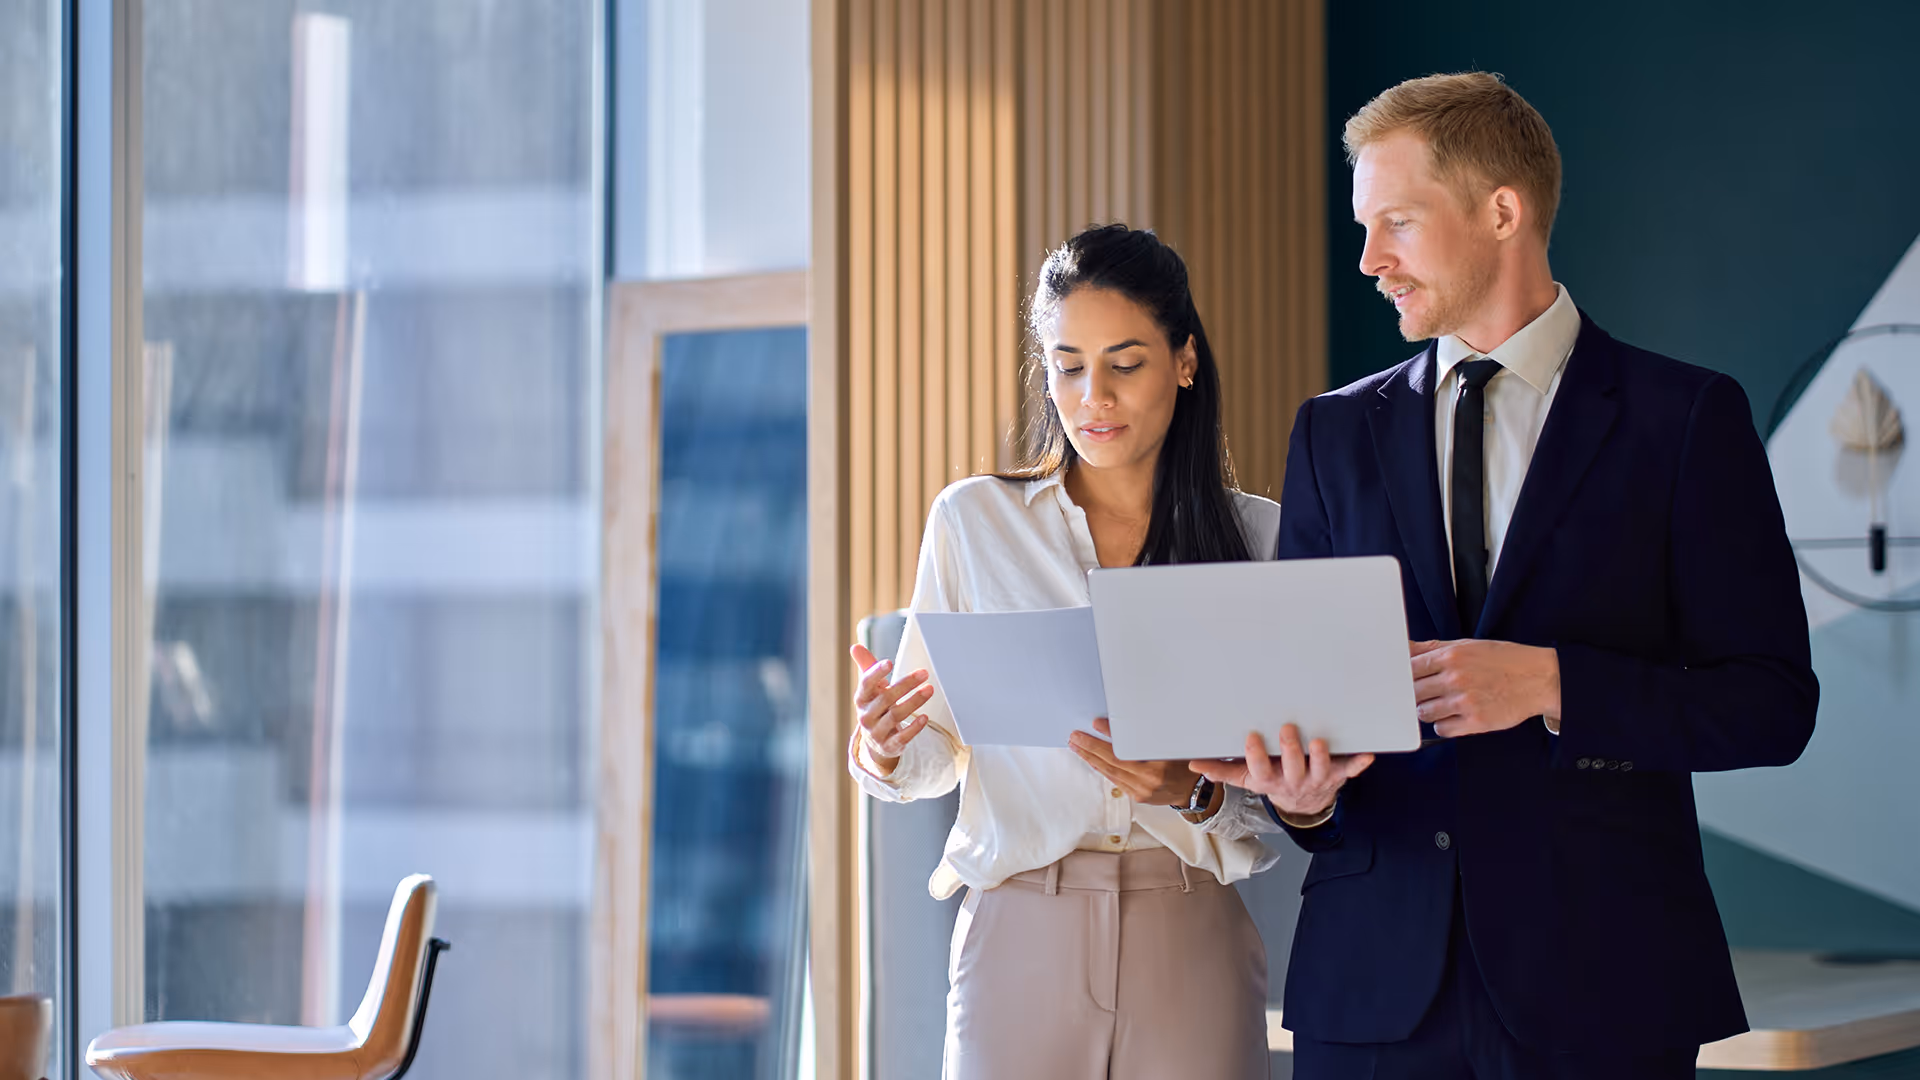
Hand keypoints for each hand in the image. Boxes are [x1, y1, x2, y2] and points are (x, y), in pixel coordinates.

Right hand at [849, 643, 935, 774]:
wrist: (876, 741)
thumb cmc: (876, 707)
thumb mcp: (871, 689)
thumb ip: (866, 667)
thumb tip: (855, 646)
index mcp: (861, 699)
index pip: (866, 684)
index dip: (876, 673)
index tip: (889, 662)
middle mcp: (866, 716)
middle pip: (885, 699)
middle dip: (905, 684)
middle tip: (923, 673)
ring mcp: (877, 732)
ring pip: (895, 716)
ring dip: (914, 702)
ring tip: (929, 689)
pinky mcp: (889, 745)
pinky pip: (901, 737)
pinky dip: (913, 728)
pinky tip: (925, 717)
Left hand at [1069, 718, 1206, 807]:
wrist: (1194, 790)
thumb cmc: (1186, 764)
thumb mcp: (1173, 745)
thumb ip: (1150, 737)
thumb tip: (1127, 720)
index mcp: (1158, 767)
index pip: (1127, 749)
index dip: (1110, 736)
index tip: (1097, 724)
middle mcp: (1147, 781)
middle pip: (1113, 763)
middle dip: (1091, 748)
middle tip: (1075, 737)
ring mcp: (1140, 791)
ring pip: (1110, 773)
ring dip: (1091, 759)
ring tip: (1077, 746)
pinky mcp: (1136, 796)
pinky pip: (1114, 780)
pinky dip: (1102, 768)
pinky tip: (1092, 759)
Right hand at [1191, 724, 1372, 819]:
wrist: (1304, 806)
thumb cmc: (1274, 781)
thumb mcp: (1248, 779)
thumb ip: (1223, 770)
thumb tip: (1195, 763)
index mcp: (1270, 781)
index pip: (1260, 771)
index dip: (1256, 756)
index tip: (1253, 737)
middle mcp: (1293, 782)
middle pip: (1292, 769)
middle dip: (1291, 750)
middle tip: (1288, 729)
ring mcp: (1317, 779)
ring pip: (1320, 770)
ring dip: (1322, 757)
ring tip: (1319, 741)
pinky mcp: (1337, 775)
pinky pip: (1349, 771)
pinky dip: (1358, 764)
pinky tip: (1367, 754)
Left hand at [1411, 639, 1560, 737]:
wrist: (1539, 679)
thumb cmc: (1504, 661)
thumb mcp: (1468, 645)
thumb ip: (1434, 648)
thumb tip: (1406, 648)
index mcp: (1451, 657)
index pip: (1410, 668)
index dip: (1406, 676)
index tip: (1407, 680)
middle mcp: (1456, 678)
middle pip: (1414, 692)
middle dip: (1417, 694)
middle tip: (1428, 693)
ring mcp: (1465, 702)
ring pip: (1424, 713)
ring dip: (1428, 711)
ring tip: (1442, 705)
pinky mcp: (1475, 722)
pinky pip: (1442, 729)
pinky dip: (1444, 725)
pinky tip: (1454, 717)